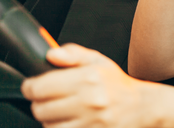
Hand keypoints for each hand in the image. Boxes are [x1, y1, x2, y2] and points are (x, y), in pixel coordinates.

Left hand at [21, 44, 152, 127]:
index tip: (33, 86)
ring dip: (51, 120)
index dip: (30, 87)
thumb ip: (73, 54)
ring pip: (48, 126)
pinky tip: (71, 121)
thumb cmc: (117, 84)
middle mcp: (90, 101)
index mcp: (89, 78)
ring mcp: (91, 122)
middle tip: (51, 99)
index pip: (40, 87)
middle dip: (40, 103)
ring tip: (64, 112)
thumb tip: (51, 54)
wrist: (142, 107)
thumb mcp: (98, 61)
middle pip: (40, 109)